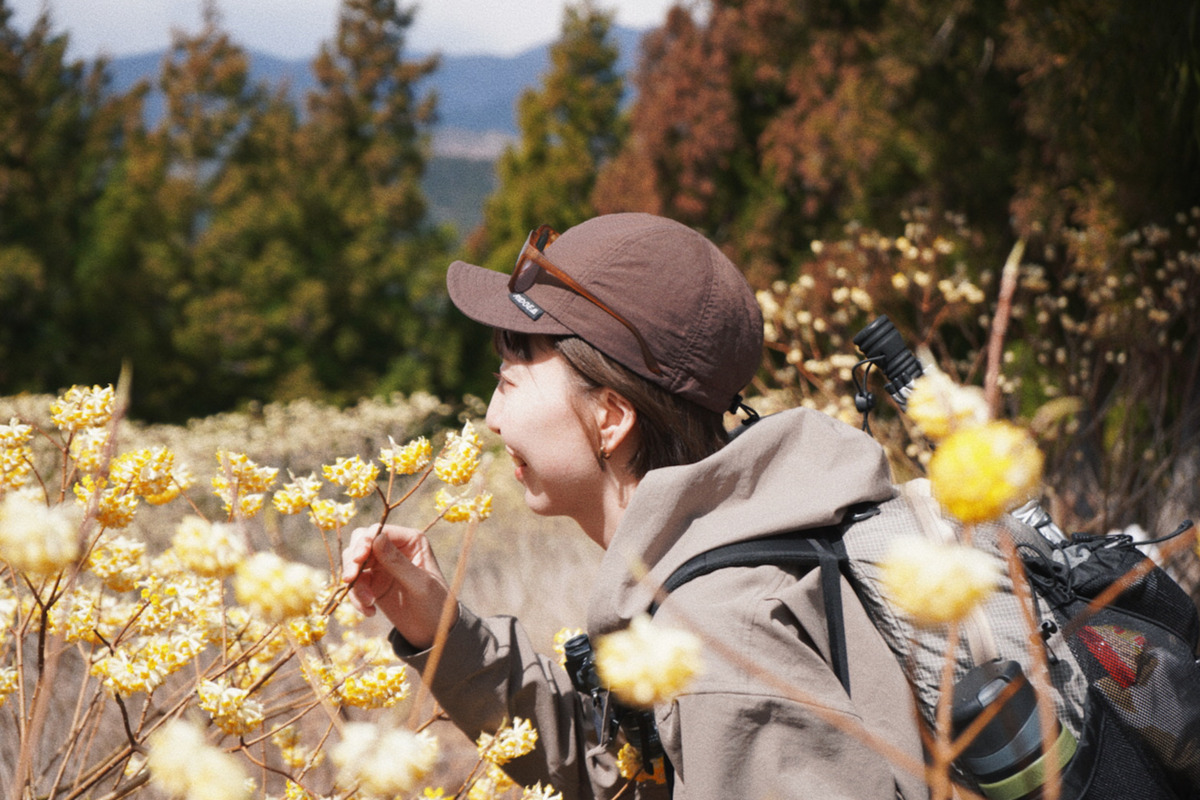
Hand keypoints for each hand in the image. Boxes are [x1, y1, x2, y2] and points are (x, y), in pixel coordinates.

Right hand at [341, 524, 454, 649]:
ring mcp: (381, 565)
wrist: (434, 631)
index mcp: (410, 541)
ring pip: (354, 564)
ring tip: (368, 603)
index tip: (358, 559)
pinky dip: (356, 598)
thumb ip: (397, 562)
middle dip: (353, 561)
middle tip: (350, 580)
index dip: (365, 541)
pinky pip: (355, 584)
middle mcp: (394, 548)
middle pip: (361, 543)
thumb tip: (377, 537)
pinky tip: (370, 612)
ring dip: (355, 584)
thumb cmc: (435, 603)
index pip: (379, 531)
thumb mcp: (419, 583)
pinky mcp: (373, 583)